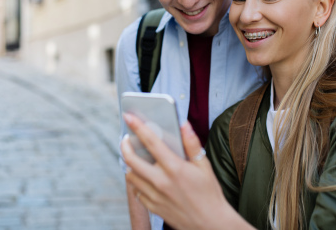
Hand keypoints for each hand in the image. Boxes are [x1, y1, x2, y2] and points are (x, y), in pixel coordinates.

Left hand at [120, 114, 250, 229]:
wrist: (210, 224)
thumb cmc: (210, 194)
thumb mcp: (204, 166)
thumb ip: (192, 144)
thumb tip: (184, 125)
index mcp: (175, 168)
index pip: (151, 142)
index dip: (138, 126)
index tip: (129, 116)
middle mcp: (161, 181)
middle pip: (131, 160)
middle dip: (124, 146)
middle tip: (125, 139)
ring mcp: (155, 196)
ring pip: (131, 176)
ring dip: (130, 165)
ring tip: (134, 158)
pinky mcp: (153, 207)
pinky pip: (137, 192)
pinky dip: (137, 182)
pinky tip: (144, 178)